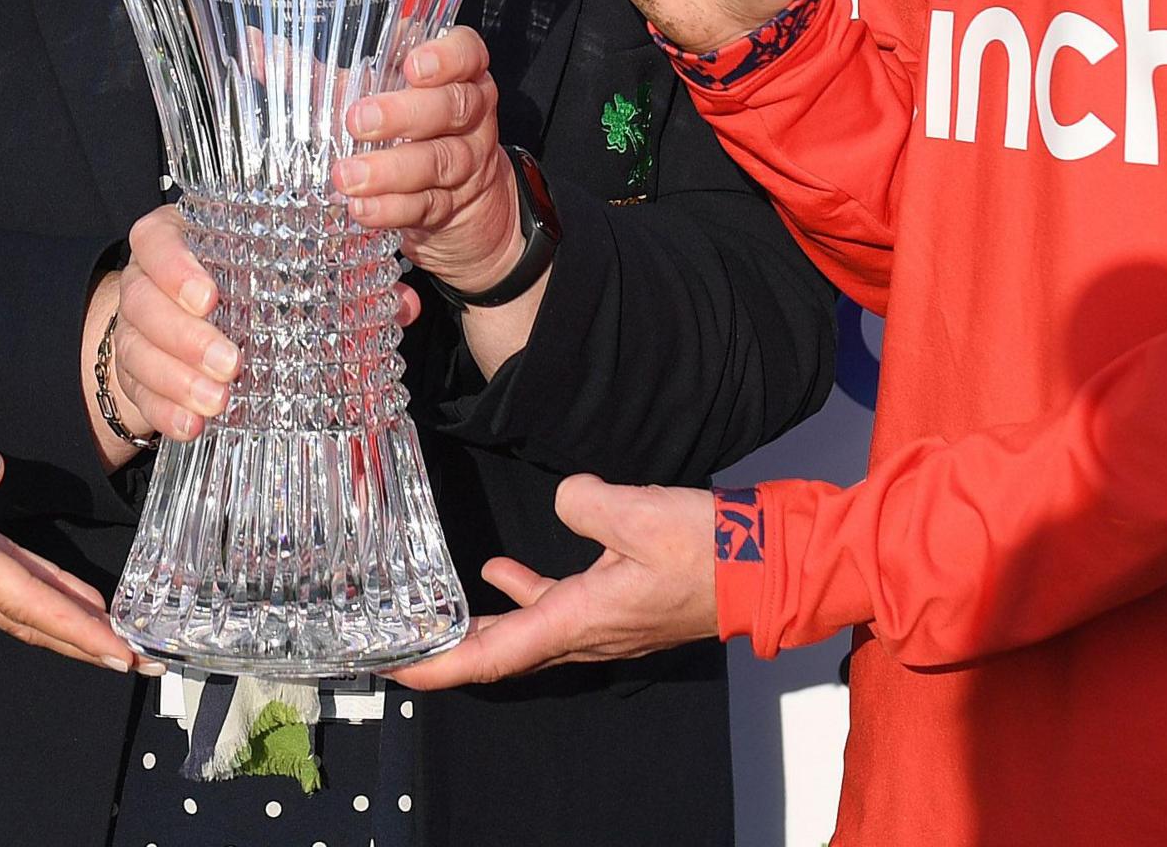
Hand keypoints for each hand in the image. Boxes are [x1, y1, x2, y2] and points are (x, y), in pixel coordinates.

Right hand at [0, 364, 130, 670]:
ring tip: (105, 639)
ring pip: (3, 602)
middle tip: (138, 661)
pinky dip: (26, 595)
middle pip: (17, 613)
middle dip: (78, 639)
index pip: (16, 594)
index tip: (118, 651)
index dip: (72, 624)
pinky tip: (48, 593)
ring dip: (56, 622)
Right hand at [97, 201, 424, 457]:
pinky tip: (192, 427)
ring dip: (175, 379)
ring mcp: (133, 328)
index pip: (156, 240)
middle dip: (184, 336)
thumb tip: (402, 304)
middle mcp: (146, 281)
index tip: (210, 297)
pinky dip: (163, 412)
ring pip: (135, 349)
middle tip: (230, 364)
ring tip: (217, 402)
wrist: (188, 319)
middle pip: (143, 302)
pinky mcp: (130, 373)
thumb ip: (339, 280)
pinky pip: (137, 392)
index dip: (175, 267)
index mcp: (179, 240)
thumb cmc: (248, 285)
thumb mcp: (283, 272)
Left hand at [337, 26, 520, 296]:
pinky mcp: (450, 207)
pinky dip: (391, 208)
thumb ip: (315, 73)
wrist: (461, 206)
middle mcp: (469, 116)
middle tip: (357, 121)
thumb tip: (254, 44)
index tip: (411, 66)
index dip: (446, 57)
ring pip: (439, 160)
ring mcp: (466, 164)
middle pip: (452, 107)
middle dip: (404, 114)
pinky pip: (425, 206)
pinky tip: (360, 209)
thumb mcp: (366, 96)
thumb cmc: (403, 132)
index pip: (468, 53)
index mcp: (455, 76)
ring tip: (346, 177)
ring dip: (391, 169)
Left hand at [391, 476, 717, 688]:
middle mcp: (587, 634)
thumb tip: (567, 498)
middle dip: (449, 653)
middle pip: (502, 653)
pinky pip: (554, 609)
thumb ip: (584, 500)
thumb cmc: (711, 551)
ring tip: (436, 612)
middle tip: (401, 646)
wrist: (767, 565)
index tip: (399, 668)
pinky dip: (521, 595)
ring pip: (526, 633)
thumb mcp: (638, 513)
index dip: (442, 667)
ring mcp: (604, 624)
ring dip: (481, 626)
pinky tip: (499, 570)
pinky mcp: (618, 606)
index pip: (494, 656)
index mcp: (582, 620)